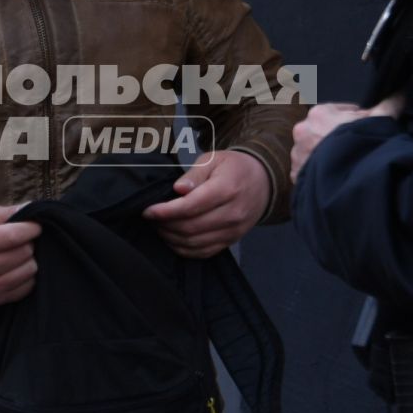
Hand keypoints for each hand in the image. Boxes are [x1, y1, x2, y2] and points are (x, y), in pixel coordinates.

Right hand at [0, 204, 41, 304]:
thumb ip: (9, 212)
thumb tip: (32, 209)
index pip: (13, 236)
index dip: (31, 229)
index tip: (36, 226)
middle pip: (24, 253)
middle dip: (29, 243)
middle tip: (22, 241)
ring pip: (29, 270)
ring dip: (30, 260)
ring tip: (19, 255)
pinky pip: (28, 287)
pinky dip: (27, 276)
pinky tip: (17, 268)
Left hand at [142, 150, 271, 258]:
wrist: (264, 183)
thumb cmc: (234, 168)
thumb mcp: (214, 159)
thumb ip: (194, 174)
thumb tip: (178, 190)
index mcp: (227, 189)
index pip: (191, 206)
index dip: (166, 211)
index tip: (148, 211)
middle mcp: (232, 213)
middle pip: (191, 228)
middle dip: (165, 225)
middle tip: (151, 218)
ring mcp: (233, 231)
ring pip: (195, 243)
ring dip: (171, 238)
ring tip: (159, 227)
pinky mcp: (231, 241)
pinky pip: (204, 252)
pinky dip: (184, 249)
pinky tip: (173, 239)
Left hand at [289, 94, 405, 181]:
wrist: (350, 180)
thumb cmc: (364, 145)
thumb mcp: (381, 120)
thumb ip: (389, 104)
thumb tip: (399, 93)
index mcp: (319, 113)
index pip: (339, 112)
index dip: (355, 120)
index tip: (363, 130)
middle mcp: (303, 131)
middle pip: (323, 132)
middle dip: (337, 138)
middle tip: (355, 149)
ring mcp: (297, 153)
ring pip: (313, 151)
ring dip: (325, 156)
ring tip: (344, 165)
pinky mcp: (297, 174)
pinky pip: (307, 171)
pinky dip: (318, 173)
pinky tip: (333, 177)